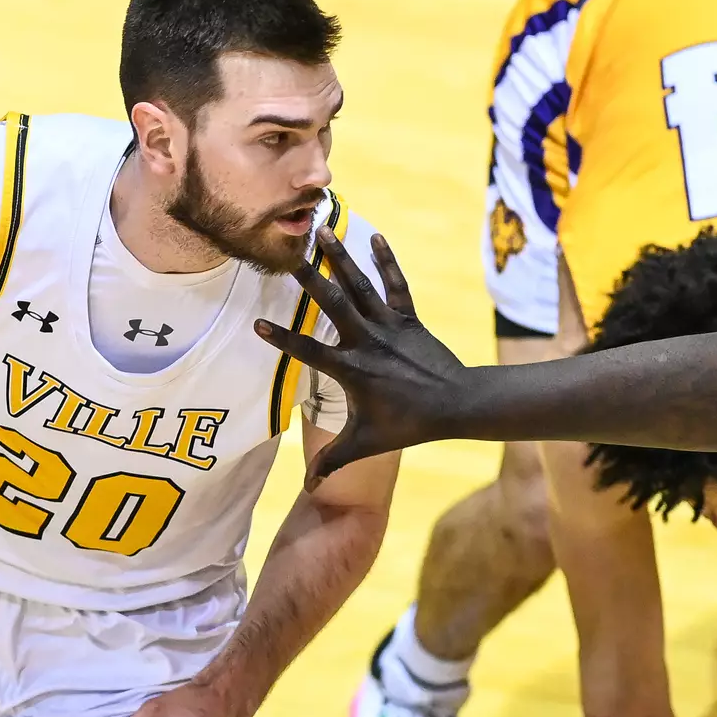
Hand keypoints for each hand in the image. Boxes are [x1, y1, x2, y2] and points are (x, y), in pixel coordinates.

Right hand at [254, 229, 469, 487]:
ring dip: (340, 258)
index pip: (310, 353)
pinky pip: (395, 285)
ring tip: (322, 230)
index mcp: (352, 370)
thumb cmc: (408, 425)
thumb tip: (308, 486)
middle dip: (310, 279)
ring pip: (361, 286)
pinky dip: (385, 260)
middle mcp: (367, 342)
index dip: (283, 340)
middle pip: (334, 305)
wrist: (458, 405)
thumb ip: (334, 460)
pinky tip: (374, 236)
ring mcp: (389, 327)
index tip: (258, 323)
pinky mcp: (408, 319)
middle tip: (288, 253)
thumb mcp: (366, 444)